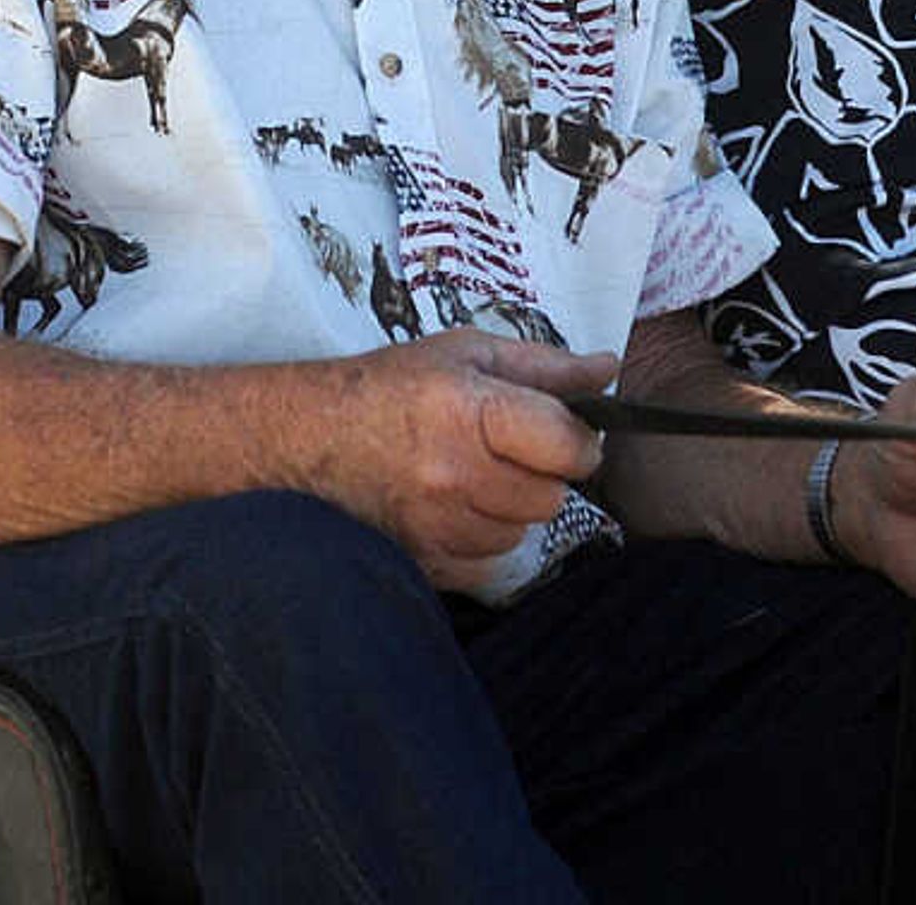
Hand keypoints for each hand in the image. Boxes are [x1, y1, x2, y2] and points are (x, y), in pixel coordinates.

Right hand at [311, 329, 617, 591]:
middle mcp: (454, 472)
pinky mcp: (425, 562)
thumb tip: (608, 370)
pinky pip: (489, 562)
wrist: (306, 438)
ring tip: (469, 474)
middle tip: (504, 449)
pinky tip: (451, 506)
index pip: (568, 446)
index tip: (564, 432)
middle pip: (551, 495)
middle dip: (540, 472)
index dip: (578, 440)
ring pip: (521, 531)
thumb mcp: (464, 353)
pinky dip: (480, 537)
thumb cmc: (389, 387)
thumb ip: (544, 365)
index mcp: (469, 410)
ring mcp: (437, 525)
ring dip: (509, 506)